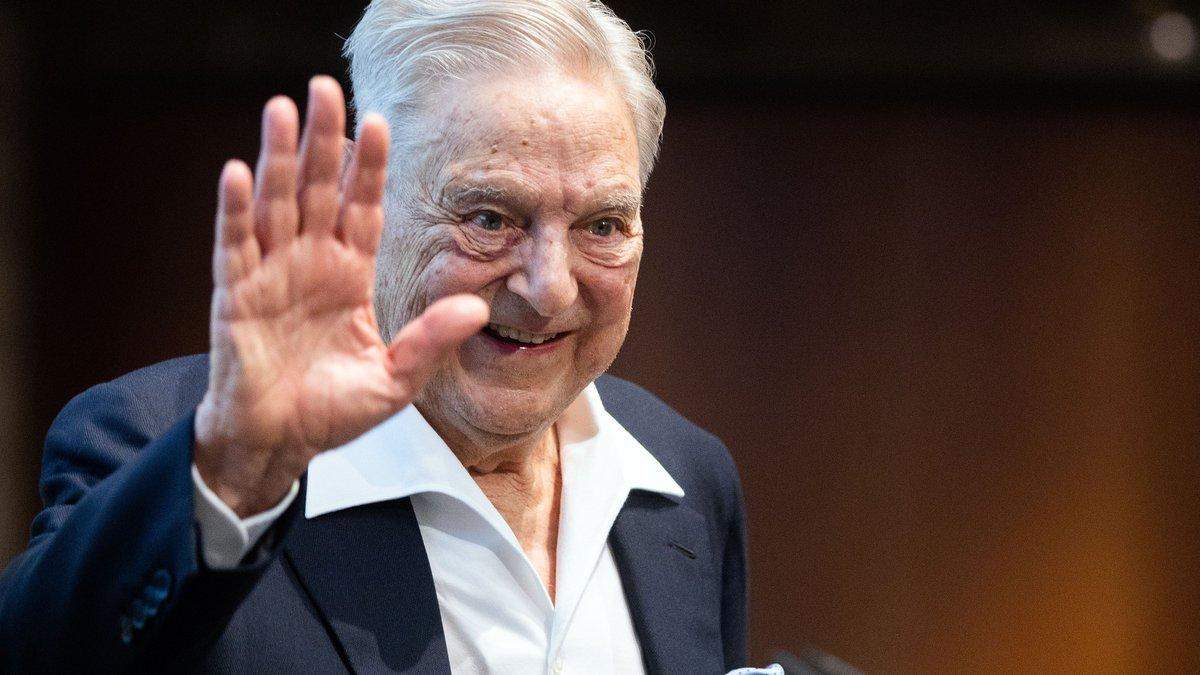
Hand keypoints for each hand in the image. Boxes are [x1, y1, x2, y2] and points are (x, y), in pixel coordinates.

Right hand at [194, 76, 486, 516]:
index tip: (380, 124)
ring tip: (281, 109)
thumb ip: (431, 340)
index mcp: (349, 276)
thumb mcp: (396, 378)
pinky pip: (233, 245)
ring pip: (274, 204)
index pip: (362, 209)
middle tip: (325, 89)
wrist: (280, 444)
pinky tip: (238, 171)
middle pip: (315, 190)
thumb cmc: (335, 410)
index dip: (368, 169)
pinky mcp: (234, 296)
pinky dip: (234, 210)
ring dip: (276, 158)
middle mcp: (310, 264)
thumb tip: (476, 307)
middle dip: (320, 141)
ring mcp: (269, 275)